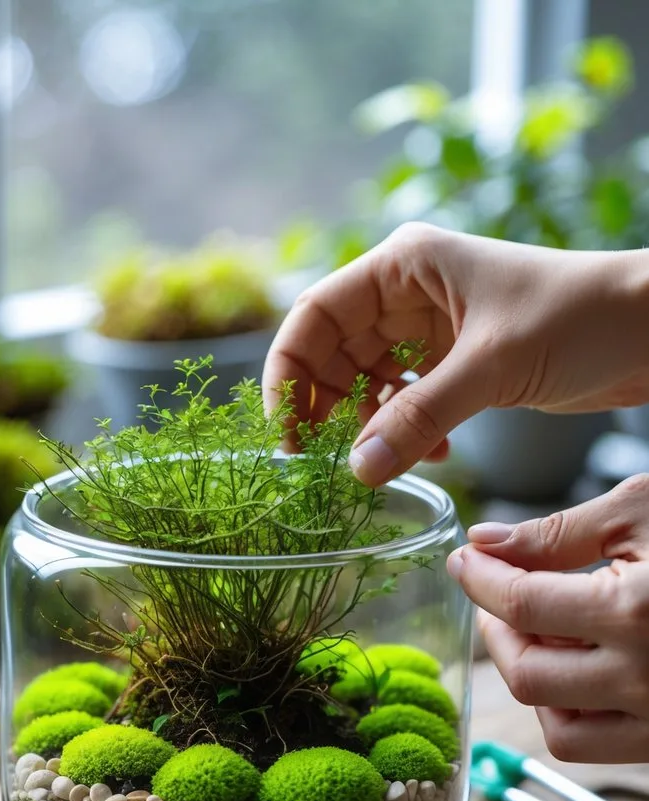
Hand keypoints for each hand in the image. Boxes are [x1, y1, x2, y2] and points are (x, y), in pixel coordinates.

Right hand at [263, 223, 648, 485]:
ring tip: (385, 461)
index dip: (290, 372)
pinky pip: (407, 404)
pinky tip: (434, 454)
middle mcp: (409, 295)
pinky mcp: (457, 365)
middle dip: (326, 409)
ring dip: (370, 428)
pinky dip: (409, 433)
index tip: (286, 430)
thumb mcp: (491, 368)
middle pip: (334, 354)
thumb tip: (355, 469)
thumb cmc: (579, 318)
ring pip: (368, 385)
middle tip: (325, 463)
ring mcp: (432, 332)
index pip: (316, 315)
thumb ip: (418, 417)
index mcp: (405, 267)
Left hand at [447, 475, 648, 762]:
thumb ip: (560, 532)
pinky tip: (582, 665)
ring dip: (533, 681)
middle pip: (526, 675)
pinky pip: (599, 744)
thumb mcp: (648, 511)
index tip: (465, 561)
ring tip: (538, 635)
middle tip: (497, 597)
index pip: (520, 606)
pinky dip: (572, 710)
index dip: (479, 580)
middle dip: (497, 633)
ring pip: (558, 726)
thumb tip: (486, 542)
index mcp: (638, 612)